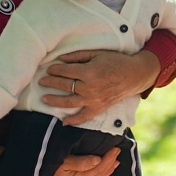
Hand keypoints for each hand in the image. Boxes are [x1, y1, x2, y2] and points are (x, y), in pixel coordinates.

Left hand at [39, 49, 159, 126]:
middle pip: (64, 85)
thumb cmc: (115, 61)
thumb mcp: (97, 54)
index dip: (55, 70)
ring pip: (69, 102)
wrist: (134, 74)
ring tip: (44, 99)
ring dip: (55, 101)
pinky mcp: (98, 108)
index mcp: (89, 72)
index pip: (65, 71)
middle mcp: (89, 87)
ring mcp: (93, 100)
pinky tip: (63, 122)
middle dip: (51, 83)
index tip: (49, 69)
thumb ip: (78, 56)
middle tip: (41, 81)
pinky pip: (83, 117)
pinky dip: (73, 121)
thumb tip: (60, 59)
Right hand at [51, 146, 120, 175]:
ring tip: (116, 162)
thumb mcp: (62, 160)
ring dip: (107, 170)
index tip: (115, 148)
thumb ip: (80, 162)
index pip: (97, 168)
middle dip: (110, 163)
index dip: (108, 159)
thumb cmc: (46, 162)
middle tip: (117, 151)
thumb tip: (98, 160)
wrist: (29, 170)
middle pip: (98, 174)